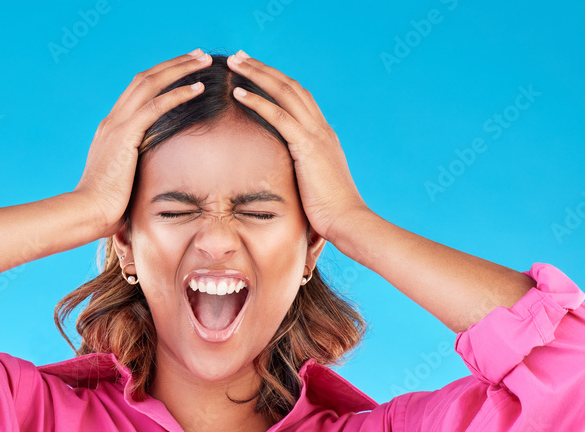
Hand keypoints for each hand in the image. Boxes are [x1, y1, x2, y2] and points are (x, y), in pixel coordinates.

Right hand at [74, 49, 211, 236]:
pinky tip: (198, 88)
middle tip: (200, 55)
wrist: (88, 213)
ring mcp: (116, 125)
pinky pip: (155, 106)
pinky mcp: (125, 135)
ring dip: (180, 70)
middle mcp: (113, 121)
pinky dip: (178, 94)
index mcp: (112, 129)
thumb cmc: (107, 207)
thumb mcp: (124, 181)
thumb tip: (154, 177)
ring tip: (204, 61)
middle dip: (174, 64)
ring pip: (150, 84)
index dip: (162, 76)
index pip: (138, 91)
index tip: (185, 70)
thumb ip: (137, 169)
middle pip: (145, 78)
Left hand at [225, 50, 368, 244]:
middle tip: (241, 57)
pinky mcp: (308, 147)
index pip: (300, 98)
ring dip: (257, 75)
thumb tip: (288, 179)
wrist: (349, 222)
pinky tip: (237, 93)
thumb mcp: (315, 186)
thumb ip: (303, 174)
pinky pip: (279, 116)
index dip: (277, 82)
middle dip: (264, 69)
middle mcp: (322, 129)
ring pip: (285, 92)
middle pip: (291, 87)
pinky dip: (257, 101)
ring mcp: (317, 135)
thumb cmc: (331, 213)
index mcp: (324, 136)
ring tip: (235, 64)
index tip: (256, 72)